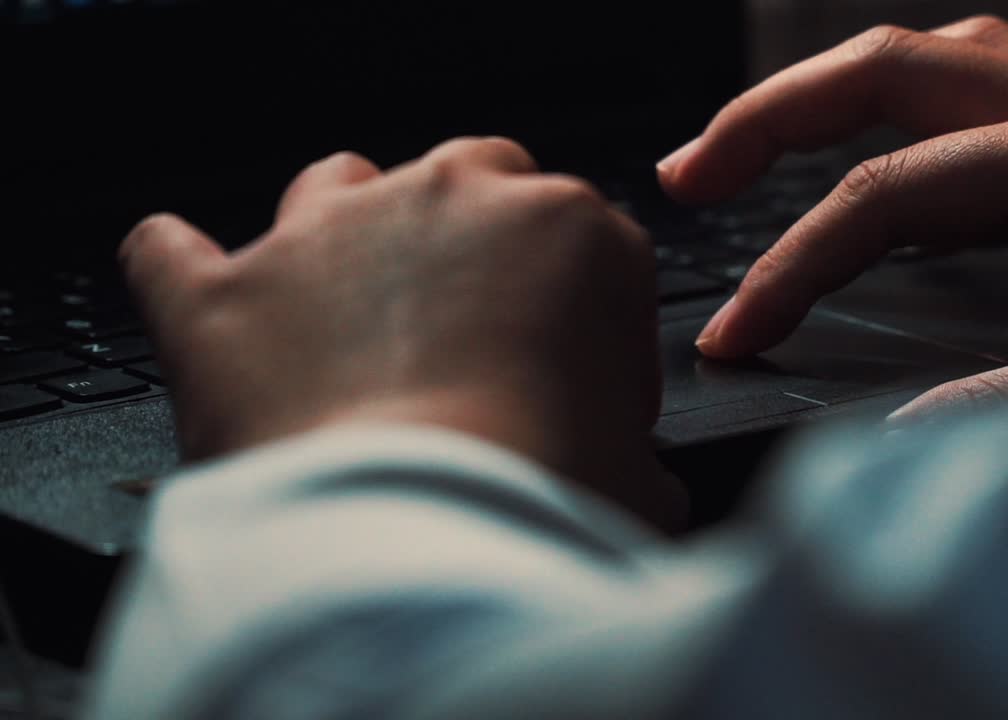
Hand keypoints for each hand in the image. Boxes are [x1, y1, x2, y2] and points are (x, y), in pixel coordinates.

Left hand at [121, 138, 684, 526]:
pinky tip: (200, 294)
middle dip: (482, 245)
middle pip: (475, 179)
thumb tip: (632, 485)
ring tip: (355, 312)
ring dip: (352, 234)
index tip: (579, 392)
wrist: (422, 544)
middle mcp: (452, 199)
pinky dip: (186, 270)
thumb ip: (629, 456)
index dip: (590, 326)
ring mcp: (330, 232)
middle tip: (478, 336)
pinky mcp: (225, 292)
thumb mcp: (634, 481)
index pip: (593, 249)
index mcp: (571, 231)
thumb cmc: (540, 502)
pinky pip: (173, 252)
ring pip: (342, 183)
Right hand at [657, 15, 1007, 420]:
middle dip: (770, 117)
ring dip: (829, 95)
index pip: (887, 196)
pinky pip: (974, 96)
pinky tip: (885, 162)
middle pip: (886, 71)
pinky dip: (899, 116)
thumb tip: (899, 434)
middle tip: (688, 176)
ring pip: (930, 64)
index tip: (735, 335)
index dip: (793, 264)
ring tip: (754, 145)